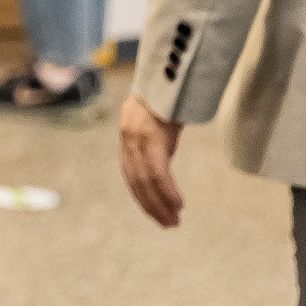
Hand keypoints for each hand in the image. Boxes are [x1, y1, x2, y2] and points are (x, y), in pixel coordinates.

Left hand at [119, 94, 185, 227]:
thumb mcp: (155, 126)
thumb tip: (160, 170)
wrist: (167, 79)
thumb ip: (154, 147)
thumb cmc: (165, 103)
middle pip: (137, 182)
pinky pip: (158, 171)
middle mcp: (129, 141)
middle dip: (151, 206)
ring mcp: (138, 139)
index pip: (130, 176)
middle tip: (168, 225)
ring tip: (174, 221)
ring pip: (146, 180)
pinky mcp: (152, 138)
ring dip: (161, 204)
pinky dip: (167, 190)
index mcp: (128, 139)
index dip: (141, 197)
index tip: (154, 215)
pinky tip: (178, 204)